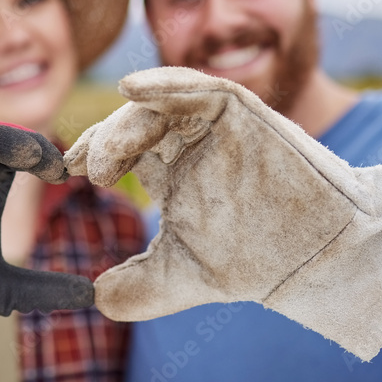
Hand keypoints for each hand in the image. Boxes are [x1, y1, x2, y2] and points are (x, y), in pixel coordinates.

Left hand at [66, 68, 381, 360]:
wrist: (317, 257)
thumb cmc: (256, 260)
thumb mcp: (184, 276)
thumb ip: (140, 286)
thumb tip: (95, 300)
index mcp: (172, 169)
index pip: (121, 149)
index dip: (93, 154)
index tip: (64, 171)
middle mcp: (189, 141)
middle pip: (134, 123)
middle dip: (105, 141)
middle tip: (86, 170)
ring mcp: (216, 124)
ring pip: (159, 103)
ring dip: (126, 122)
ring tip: (105, 156)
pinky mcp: (244, 111)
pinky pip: (200, 86)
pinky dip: (166, 82)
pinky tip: (132, 89)